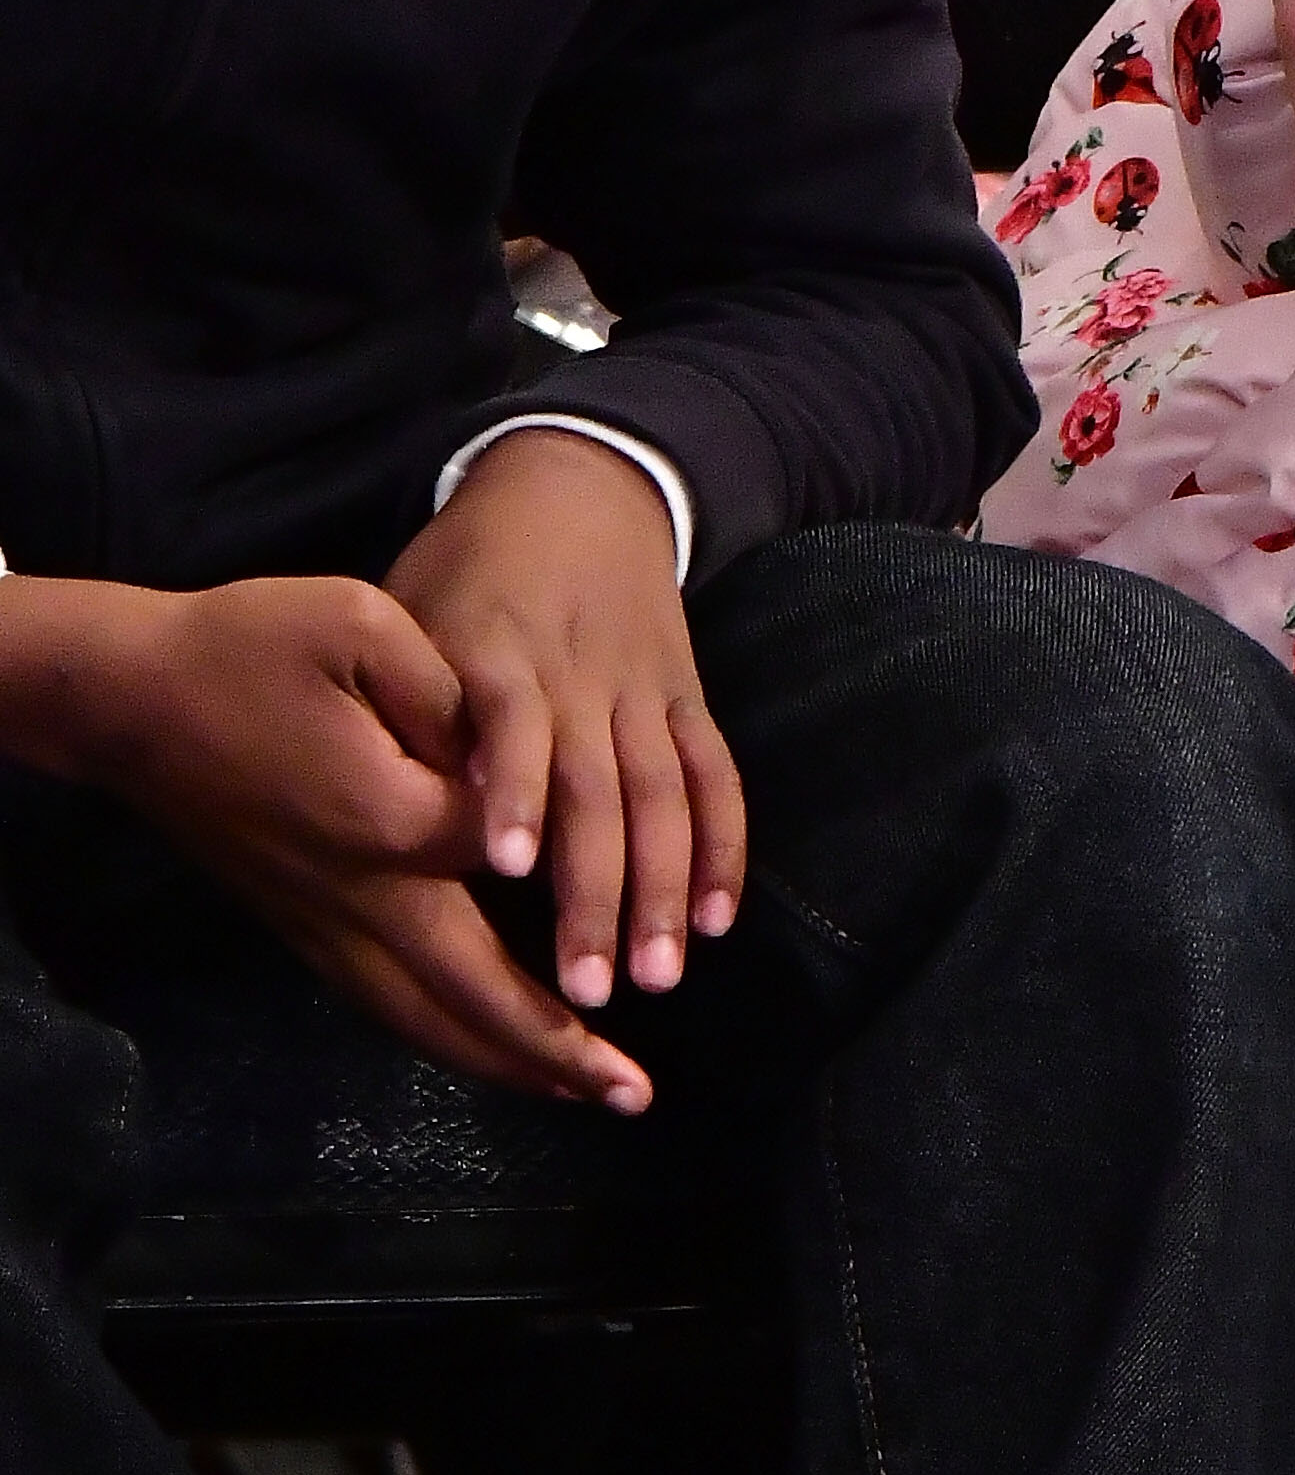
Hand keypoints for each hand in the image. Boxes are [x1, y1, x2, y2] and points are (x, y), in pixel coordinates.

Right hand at [0, 572, 655, 1111]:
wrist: (131, 700)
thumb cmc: (249, 650)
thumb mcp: (362, 629)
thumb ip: (452, 695)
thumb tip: (513, 761)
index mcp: (387, 822)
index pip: (511, 854)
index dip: (576, 852)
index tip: (640, 857)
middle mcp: (359, 898)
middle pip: (473, 997)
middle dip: (558, 1050)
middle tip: (634, 1095)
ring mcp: (324, 924)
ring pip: (425, 1020)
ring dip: (507, 1062)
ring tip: (582, 1092)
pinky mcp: (301, 928)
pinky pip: (388, 1004)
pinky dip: (450, 1037)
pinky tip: (489, 1047)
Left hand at [397, 436, 742, 1012]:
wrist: (575, 488)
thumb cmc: (464, 569)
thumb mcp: (404, 607)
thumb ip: (398, 701)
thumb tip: (392, 801)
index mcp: (496, 651)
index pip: (510, 722)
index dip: (514, 788)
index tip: (508, 864)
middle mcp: (577, 677)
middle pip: (598, 788)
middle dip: (597, 889)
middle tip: (590, 986)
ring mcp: (639, 691)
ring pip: (661, 796)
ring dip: (665, 889)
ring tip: (658, 976)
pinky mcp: (683, 699)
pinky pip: (713, 776)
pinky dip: (722, 845)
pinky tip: (718, 919)